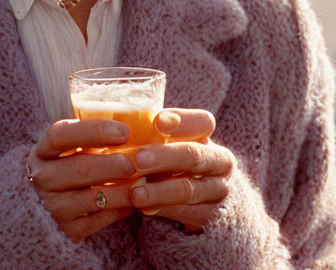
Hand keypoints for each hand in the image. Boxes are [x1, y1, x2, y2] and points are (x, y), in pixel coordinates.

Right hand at [28, 119, 138, 242]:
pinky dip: (119, 210)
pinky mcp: (66, 230)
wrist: (48, 203)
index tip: (124, 131)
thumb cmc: (69, 163)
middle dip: (112, 165)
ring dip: (122, 191)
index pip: (61, 135)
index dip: (94, 131)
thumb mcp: (70, 146)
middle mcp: (42, 178)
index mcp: (42, 150)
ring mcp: (52, 206)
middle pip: (79, 169)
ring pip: (92, 198)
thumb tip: (135, 118)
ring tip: (142, 182)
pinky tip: (133, 201)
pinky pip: (98, 221)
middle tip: (136, 162)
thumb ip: (92, 134)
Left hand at [128, 109, 234, 230]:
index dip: (183, 120)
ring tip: (135, 193)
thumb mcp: (174, 146)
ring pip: (188, 188)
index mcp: (207, 138)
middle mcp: (219, 161)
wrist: (212, 202)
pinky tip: (144, 209)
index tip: (158, 121)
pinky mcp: (211, 216)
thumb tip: (117, 131)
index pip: (202, 122)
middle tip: (139, 159)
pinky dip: (163, 210)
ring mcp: (217, 190)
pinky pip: (185, 212)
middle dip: (165, 157)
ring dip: (159, 191)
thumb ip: (155, 138)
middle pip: (194, 156)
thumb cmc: (179, 163)